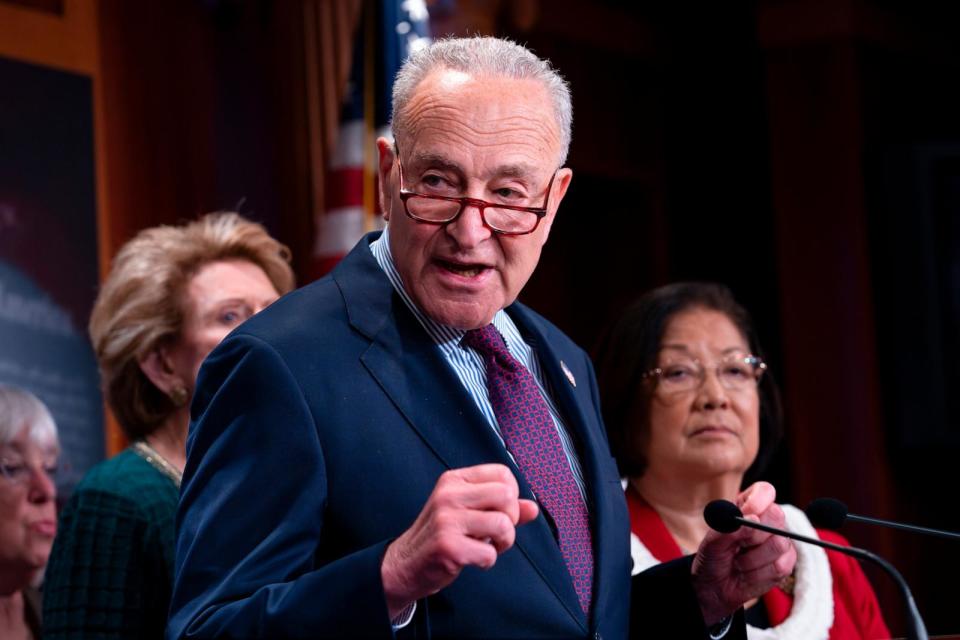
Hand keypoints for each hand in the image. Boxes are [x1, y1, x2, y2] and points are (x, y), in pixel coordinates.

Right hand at [380, 464, 538, 617]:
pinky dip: (488, 560)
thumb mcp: (469, 513)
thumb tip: (533, 508)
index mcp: (454, 480)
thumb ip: (502, 508)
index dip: (511, 495)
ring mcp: (446, 520)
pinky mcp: (448, 546)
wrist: (406, 564)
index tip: (499, 511)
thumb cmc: (442, 535)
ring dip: (503, 542)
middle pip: (507, 495)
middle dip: (510, 519)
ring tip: (487, 545)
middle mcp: (449, 495)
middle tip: (495, 532)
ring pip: (503, 524)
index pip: (503, 474)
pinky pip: (490, 553)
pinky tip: (473, 558)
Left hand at [691, 481, 796, 624]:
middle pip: (777, 515)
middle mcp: (767, 520)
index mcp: (748, 506)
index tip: (747, 515)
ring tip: (738, 562)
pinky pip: (780, 566)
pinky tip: (747, 574)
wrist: (714, 586)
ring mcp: (780, 541)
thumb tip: (753, 519)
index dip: (758, 502)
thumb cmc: (713, 557)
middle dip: (754, 535)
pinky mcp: (786, 563)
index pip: (765, 491)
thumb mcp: (713, 541)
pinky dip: (758, 574)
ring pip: (779, 544)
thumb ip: (731, 528)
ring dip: (751, 559)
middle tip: (738, 546)